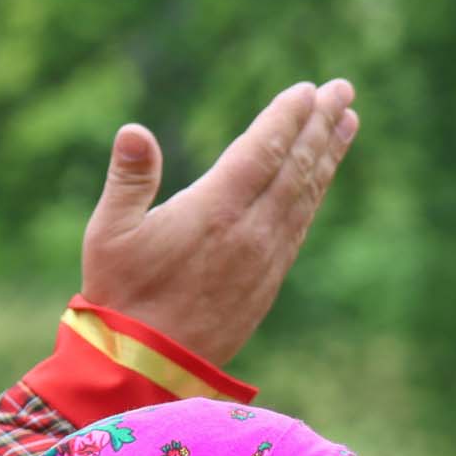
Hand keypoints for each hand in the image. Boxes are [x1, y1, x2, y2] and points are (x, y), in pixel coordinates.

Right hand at [77, 79, 361, 365]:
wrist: (146, 366)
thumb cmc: (121, 296)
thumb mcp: (108, 233)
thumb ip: (128, 179)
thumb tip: (135, 130)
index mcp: (214, 212)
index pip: (262, 152)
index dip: (286, 118)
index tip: (307, 90)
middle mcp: (250, 232)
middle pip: (296, 168)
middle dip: (320, 126)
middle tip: (342, 89)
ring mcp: (265, 258)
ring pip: (305, 196)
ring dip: (327, 156)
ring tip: (347, 122)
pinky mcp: (268, 280)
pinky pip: (300, 225)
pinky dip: (315, 193)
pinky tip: (322, 176)